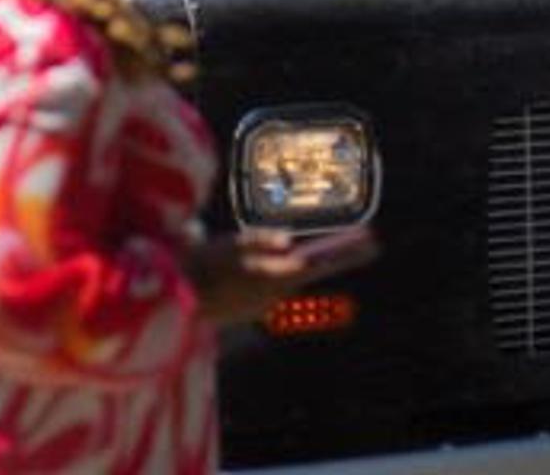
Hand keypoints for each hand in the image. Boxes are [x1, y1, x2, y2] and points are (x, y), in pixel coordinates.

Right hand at [183, 225, 378, 326]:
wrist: (176, 301)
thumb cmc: (200, 267)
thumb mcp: (230, 245)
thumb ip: (261, 241)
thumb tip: (289, 239)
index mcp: (275, 276)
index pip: (321, 262)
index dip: (348, 252)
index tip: (373, 242)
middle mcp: (275, 294)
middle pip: (311, 271)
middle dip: (336, 256)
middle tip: (365, 244)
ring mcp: (261, 304)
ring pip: (288, 279)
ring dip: (301, 265)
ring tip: (320, 249)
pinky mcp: (247, 309)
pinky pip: (268, 287)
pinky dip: (275, 274)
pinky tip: (265, 264)